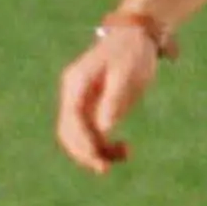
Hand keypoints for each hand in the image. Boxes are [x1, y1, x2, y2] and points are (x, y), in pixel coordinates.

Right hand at [56, 30, 159, 174]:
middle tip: (105, 168)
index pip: (71, 120)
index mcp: (75, 83)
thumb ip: (114, 99)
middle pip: (69, 133)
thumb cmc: (131, 51)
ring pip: (81, 137)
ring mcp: (83, 103)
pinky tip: (125, 150)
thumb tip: (104, 128)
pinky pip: (95, 134)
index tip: (97, 160)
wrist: (137, 37)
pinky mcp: (95, 109)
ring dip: (98, 151)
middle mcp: (74, 95)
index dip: (81, 143)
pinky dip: (106, 146)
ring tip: (126, 154)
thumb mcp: (125, 73)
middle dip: (84, 153)